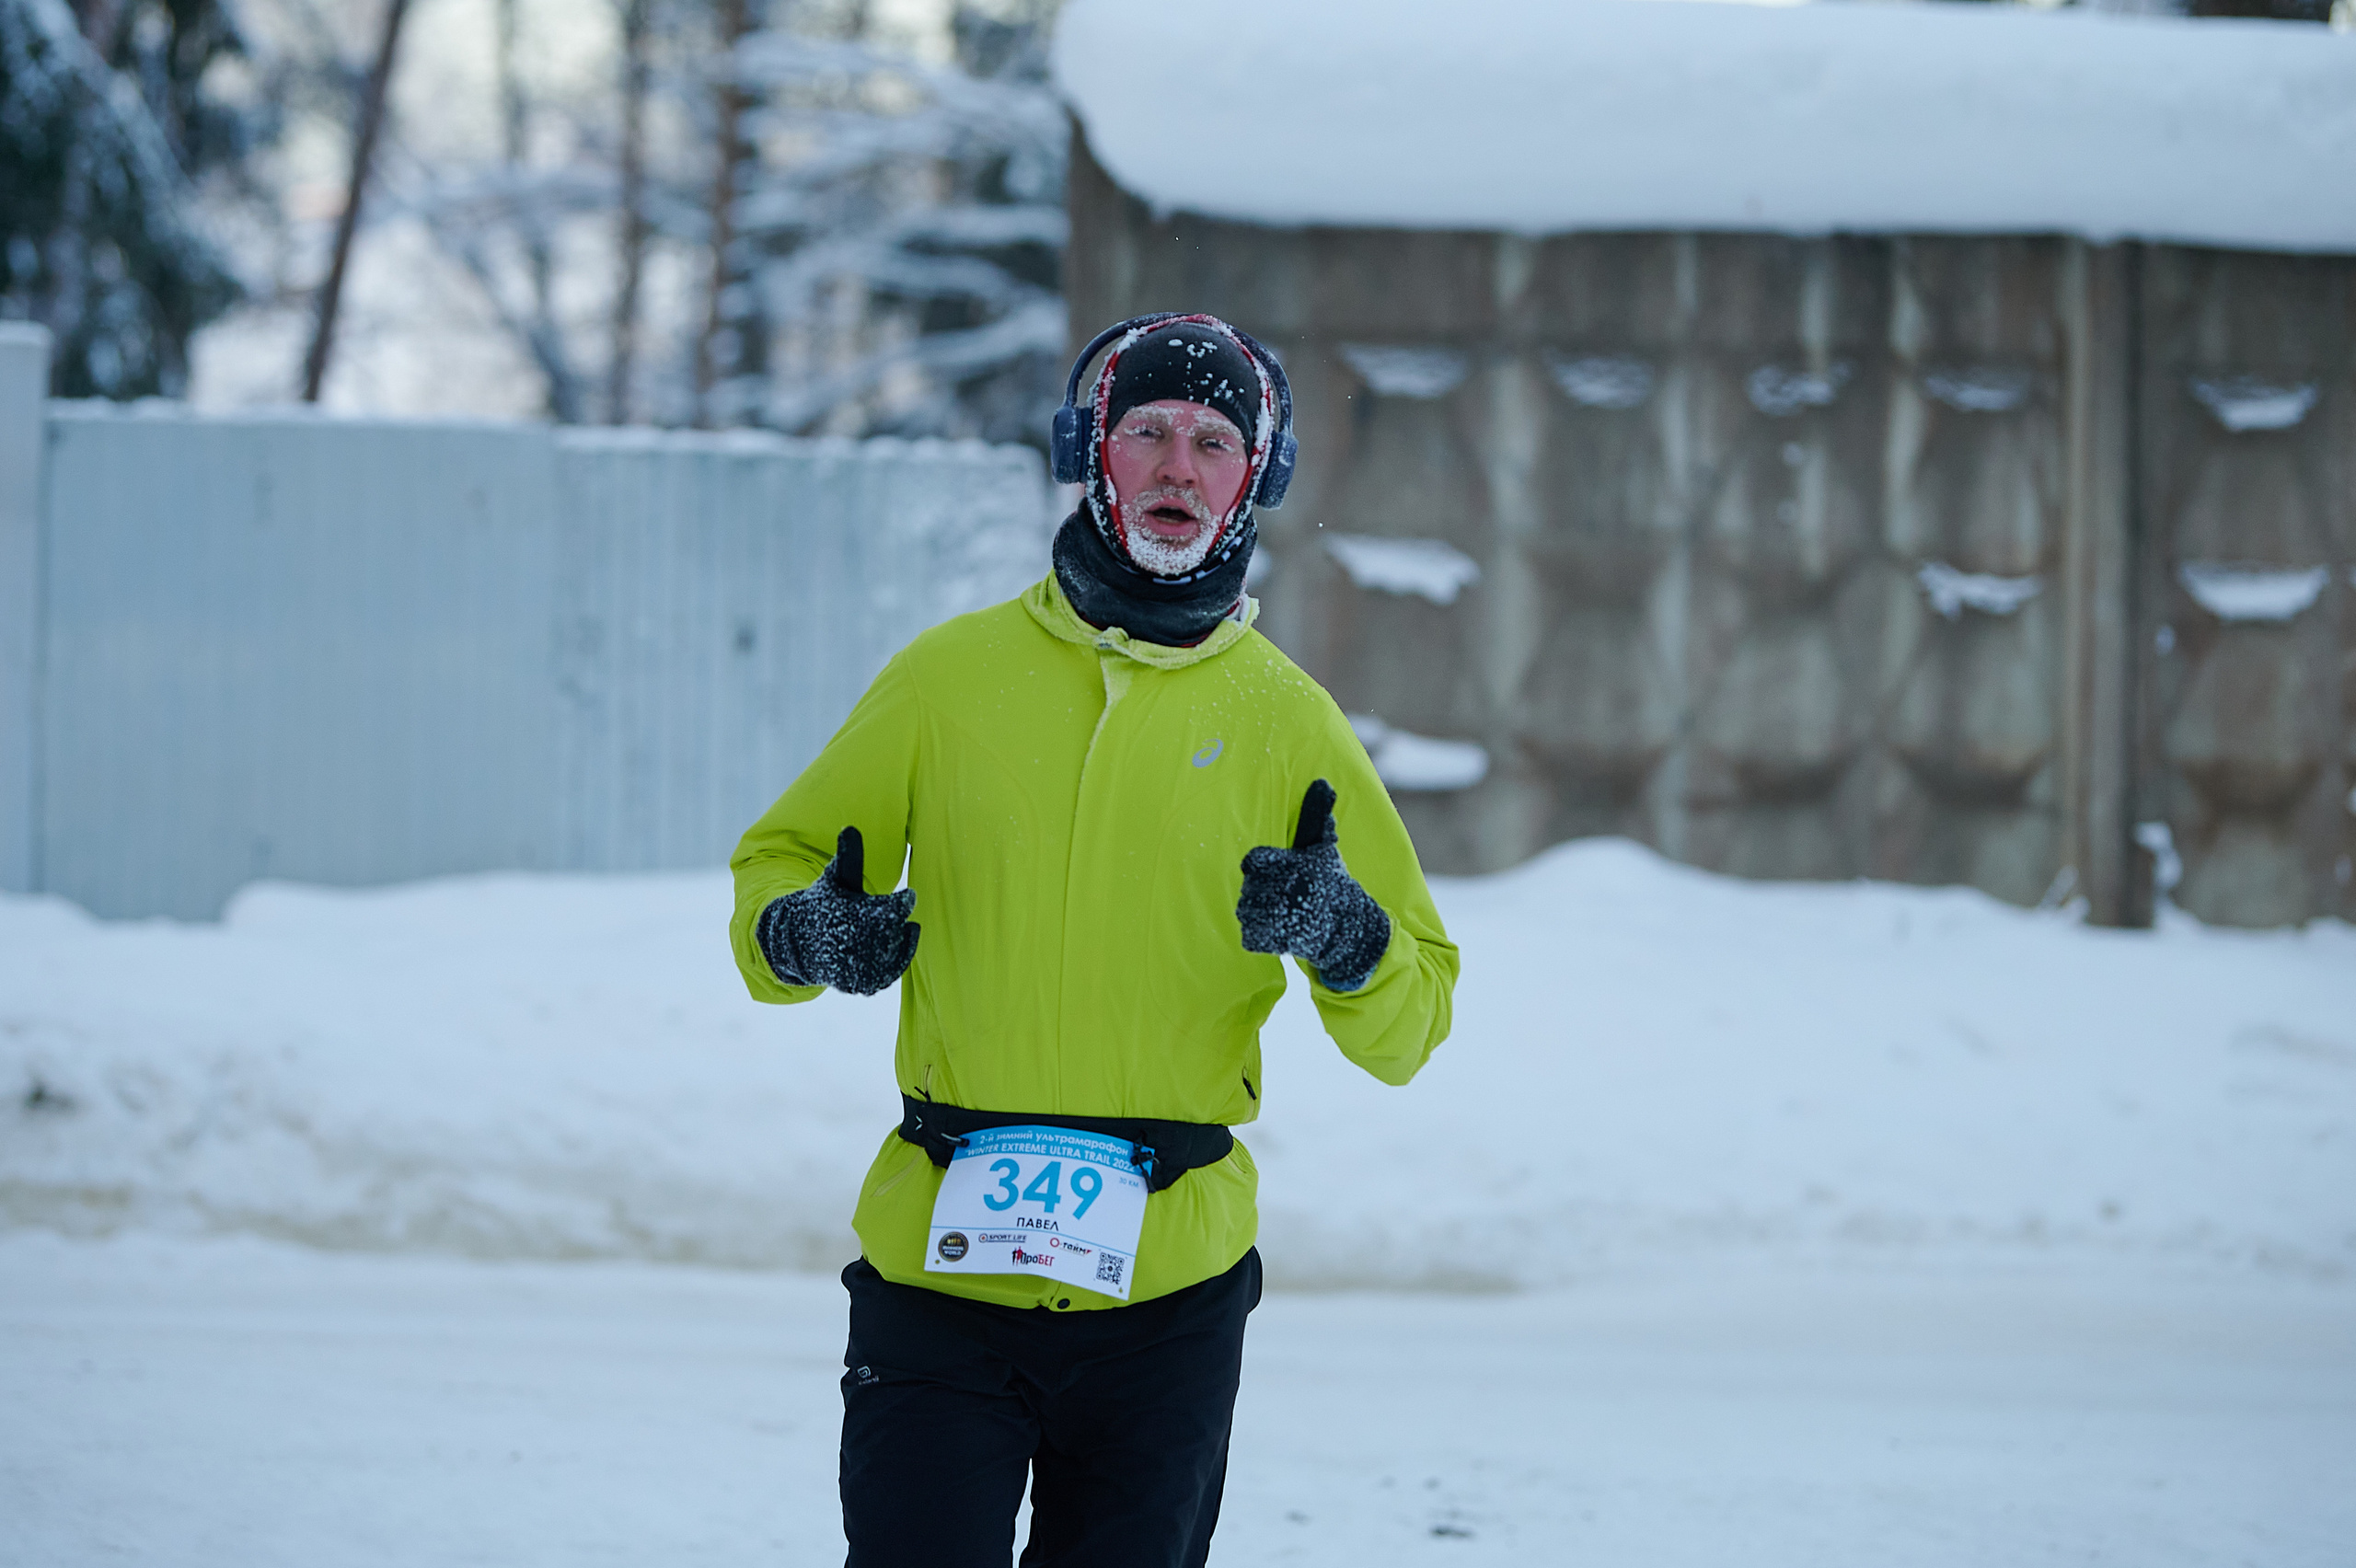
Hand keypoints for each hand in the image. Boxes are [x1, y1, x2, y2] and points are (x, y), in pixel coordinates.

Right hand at [755, 827, 919, 995]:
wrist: (800, 943)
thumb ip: (849, 855)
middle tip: (888, 915)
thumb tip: (850, 828)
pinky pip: (891, 973)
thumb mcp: (835, 878)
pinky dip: (896, 959)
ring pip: (895, 952)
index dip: (903, 901)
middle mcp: (857, 946)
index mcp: (853, 915)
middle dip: (894, 922)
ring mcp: (859, 968)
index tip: (907, 896)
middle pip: (896, 931)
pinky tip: (895, 943)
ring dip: (896, 940)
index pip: (895, 909)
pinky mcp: (862, 985)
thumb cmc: (825, 902)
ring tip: (885, 928)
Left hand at [1236, 780, 1390, 992]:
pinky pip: (1249, 935)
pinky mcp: (1270, 940)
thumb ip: (1317, 815)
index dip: (1263, 869)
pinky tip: (1282, 931)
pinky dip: (1260, 936)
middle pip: (1248, 887)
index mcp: (1286, 864)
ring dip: (1259, 914)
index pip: (1253, 862)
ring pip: (1246, 911)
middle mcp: (1278, 888)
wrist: (1347, 929)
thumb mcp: (1324, 847)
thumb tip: (1323, 783)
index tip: (1280, 876)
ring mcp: (1272, 916)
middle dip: (1263, 892)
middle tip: (1287, 898)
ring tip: (1284, 914)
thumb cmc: (1331, 882)